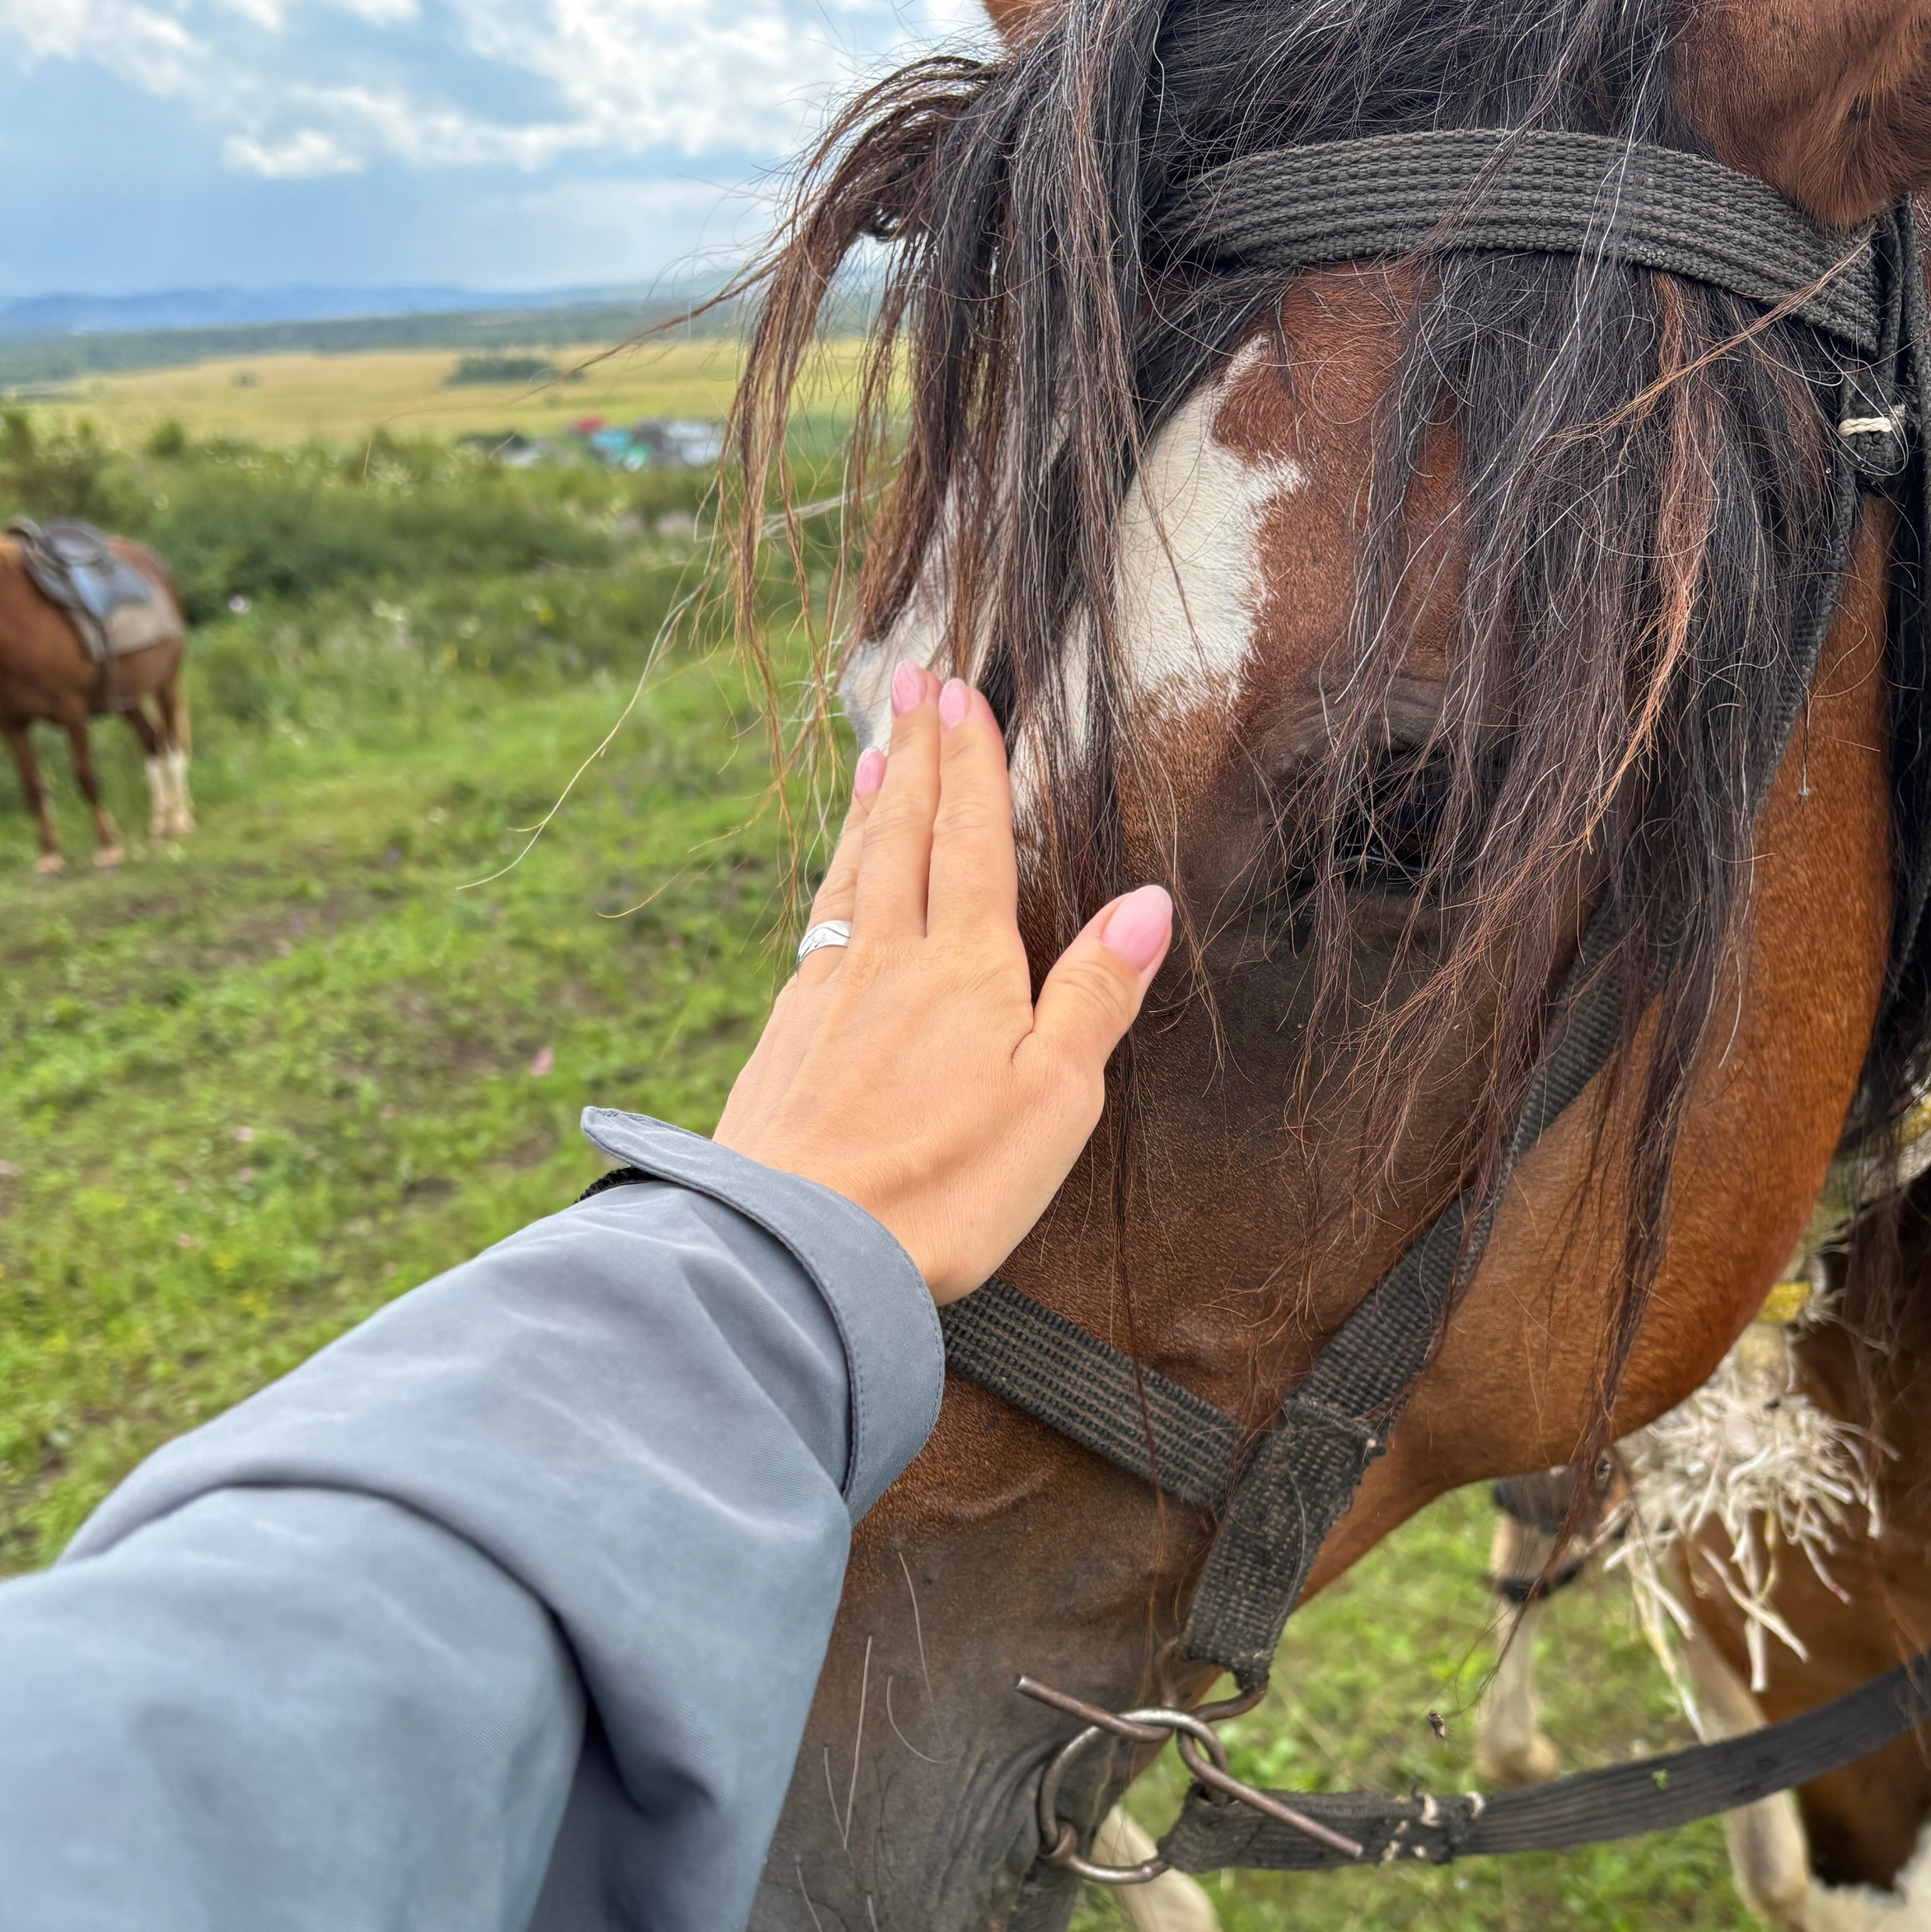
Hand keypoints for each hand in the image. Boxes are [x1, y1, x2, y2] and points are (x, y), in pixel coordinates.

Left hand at [714, 664, 1172, 1301]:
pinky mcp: (783, 1043)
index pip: (974, 842)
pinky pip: (815, 935)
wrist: (798, 1247)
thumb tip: (1147, 904)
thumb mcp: (1054, 1099)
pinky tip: (830, 892)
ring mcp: (825, 997)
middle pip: (904, 838)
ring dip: (868, 811)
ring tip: (874, 755)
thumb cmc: (944, 1188)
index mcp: (967, 969)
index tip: (965, 696)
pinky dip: (829, 888)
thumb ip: (1095, 996)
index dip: (974, 767)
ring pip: (851, 879)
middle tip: (912, 683)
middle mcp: (889, 963)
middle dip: (917, 757)